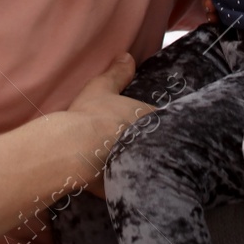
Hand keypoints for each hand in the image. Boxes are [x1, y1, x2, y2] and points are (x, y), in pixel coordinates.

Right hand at [61, 54, 155, 197]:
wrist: (74, 150)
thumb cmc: (91, 115)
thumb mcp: (102, 87)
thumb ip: (118, 73)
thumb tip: (127, 56)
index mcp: (151, 119)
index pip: (169, 121)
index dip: (164, 123)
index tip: (159, 125)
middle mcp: (154, 144)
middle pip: (165, 145)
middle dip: (160, 144)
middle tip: (148, 145)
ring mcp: (144, 168)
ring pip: (155, 166)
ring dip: (150, 165)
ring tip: (140, 166)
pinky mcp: (132, 187)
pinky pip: (138, 187)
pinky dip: (135, 185)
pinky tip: (126, 185)